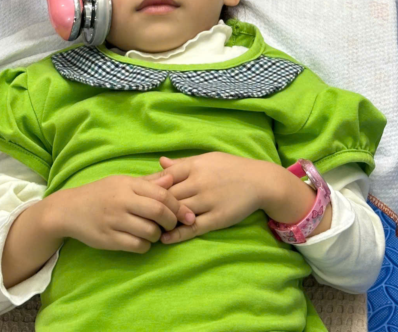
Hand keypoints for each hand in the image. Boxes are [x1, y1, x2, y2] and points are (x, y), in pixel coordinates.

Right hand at [50, 173, 195, 253]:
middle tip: (174, 225)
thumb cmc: (100, 193)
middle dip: (172, 220)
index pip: (161, 193)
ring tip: (156, 233)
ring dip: (158, 235)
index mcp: (127, 184)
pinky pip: (136, 245)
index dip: (177, 205)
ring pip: (149, 231)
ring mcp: (114, 221)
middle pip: (158, 211)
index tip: (186, 213)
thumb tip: (172, 179)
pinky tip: (143, 241)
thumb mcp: (122, 182)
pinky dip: (145, 245)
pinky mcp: (108, 239)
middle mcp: (122, 201)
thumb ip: (148, 182)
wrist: (69, 209)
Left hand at [148, 153, 273, 244]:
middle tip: (138, 213)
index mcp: (196, 166)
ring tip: (147, 227)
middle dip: (153, 204)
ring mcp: (208, 201)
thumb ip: (183, 163)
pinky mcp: (216, 218)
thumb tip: (160, 162)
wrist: (260, 181)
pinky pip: (193, 228)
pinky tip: (165, 238)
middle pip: (169, 195)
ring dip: (163, 220)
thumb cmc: (231, 167)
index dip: (151, 186)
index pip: (166, 176)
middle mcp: (200, 183)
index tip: (139, 193)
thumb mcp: (207, 159)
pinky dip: (178, 234)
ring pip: (178, 212)